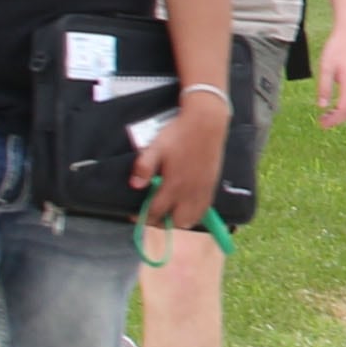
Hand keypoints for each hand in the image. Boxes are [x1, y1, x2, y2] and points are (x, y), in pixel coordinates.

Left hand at [132, 94, 231, 229]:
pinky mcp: (211, 186)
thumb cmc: (179, 134)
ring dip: (178, 221)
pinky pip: (203, 210)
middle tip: (151, 214)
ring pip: (191, 219)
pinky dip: (193, 215)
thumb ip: (144, 167)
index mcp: (173, 184)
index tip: (134, 215)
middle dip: (160, 223)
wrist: (207, 124)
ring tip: (168, 213)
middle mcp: (189, 192)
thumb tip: (135, 185)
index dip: (142, 217)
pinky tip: (185, 207)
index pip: (156, 211)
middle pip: (175, 222)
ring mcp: (202, 191)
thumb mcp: (155, 147)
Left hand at [316, 24, 345, 128]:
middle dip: (338, 120)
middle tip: (322, 123)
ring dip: (343, 114)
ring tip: (327, 115)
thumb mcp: (325, 67)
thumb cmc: (336, 48)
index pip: (344, 110)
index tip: (321, 124)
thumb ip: (324, 87)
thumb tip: (322, 106)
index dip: (333, 120)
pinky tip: (336, 105)